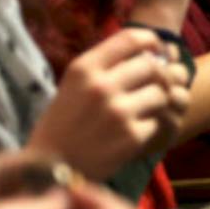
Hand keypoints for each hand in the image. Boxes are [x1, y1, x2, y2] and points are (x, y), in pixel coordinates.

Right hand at [25, 29, 190, 179]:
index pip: (132, 38)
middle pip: (153, 66)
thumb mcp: (73, 85)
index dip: (152, 42)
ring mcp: (118, 112)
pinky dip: (149, 127)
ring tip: (141, 112)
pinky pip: (157, 122)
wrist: (49, 170)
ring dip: (157, 103)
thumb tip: (151, 52)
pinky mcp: (131, 137)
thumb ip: (105, 66)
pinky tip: (132, 133)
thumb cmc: (63, 124)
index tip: (157, 53)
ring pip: (161, 94)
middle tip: (152, 87)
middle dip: (158, 76)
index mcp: (84, 68)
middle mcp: (101, 86)